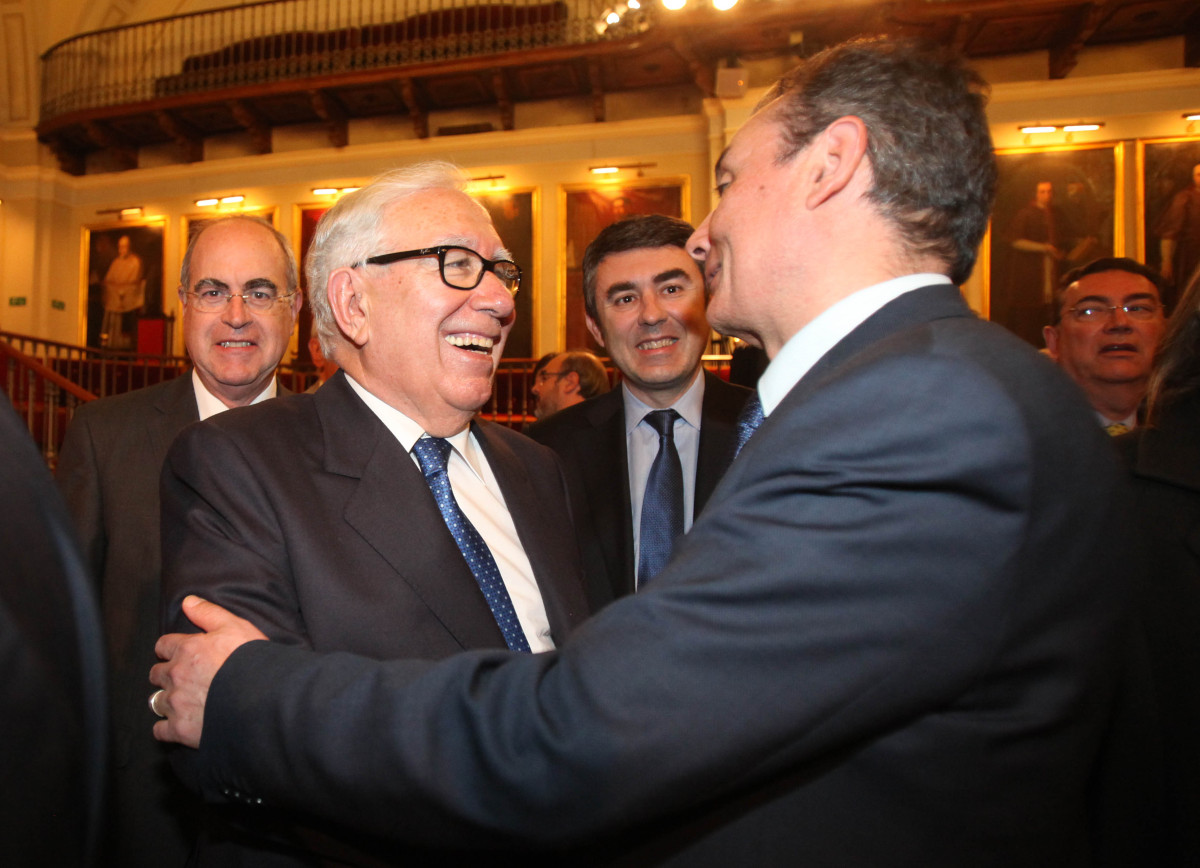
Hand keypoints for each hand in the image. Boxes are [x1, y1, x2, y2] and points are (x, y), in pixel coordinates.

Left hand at [150, 595, 266, 747]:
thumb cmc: (251, 660)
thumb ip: (208, 613)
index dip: (170, 648)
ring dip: (165, 700)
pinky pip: (160, 730)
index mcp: (187, 650)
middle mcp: (176, 676)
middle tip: (181, 677)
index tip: (177, 653)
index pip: (163, 645)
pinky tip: (177, 725)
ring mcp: (176, 704)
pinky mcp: (180, 729)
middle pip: (156, 674)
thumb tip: (188, 601)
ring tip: (180, 701)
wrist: (262, 698)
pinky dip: (166, 728)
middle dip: (165, 674)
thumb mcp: (236, 626)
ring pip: (156, 701)